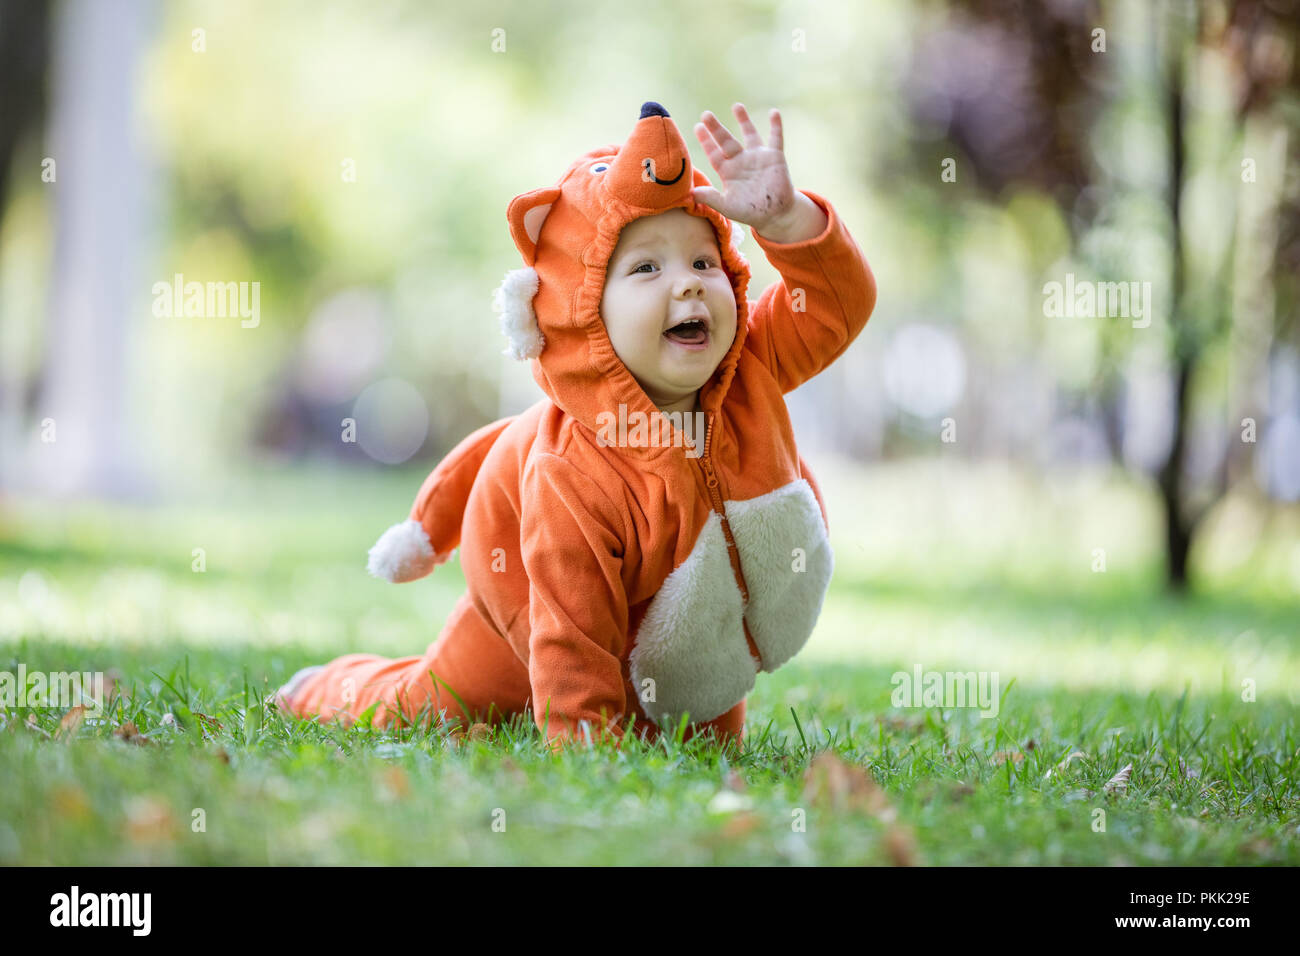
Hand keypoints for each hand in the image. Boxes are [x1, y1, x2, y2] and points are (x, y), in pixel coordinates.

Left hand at [692, 103, 826, 242]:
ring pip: (749, 134)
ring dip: (743, 120)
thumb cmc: (749, 211)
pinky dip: (776, 125)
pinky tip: (774, 112)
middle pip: (726, 140)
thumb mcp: (728, 206)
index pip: (714, 153)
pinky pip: (776, 138)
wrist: (775, 215)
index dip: (706, 141)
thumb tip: (691, 194)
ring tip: (736, 106)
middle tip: (706, 114)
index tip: (697, 128)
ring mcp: (758, 157)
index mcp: (728, 171)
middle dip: (716, 128)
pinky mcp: (775, 157)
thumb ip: (711, 198)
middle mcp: (741, 160)